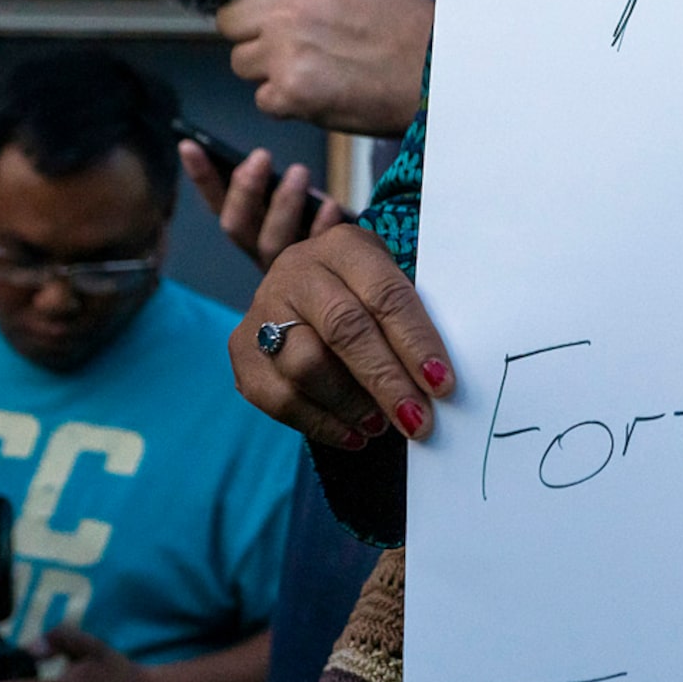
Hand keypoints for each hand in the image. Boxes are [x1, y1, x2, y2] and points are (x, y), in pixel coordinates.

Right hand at [179, 142, 347, 269]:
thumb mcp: (294, 200)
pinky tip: (331, 205)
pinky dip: (320, 228)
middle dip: (244, 190)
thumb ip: (274, 186)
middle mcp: (258, 251)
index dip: (201, 177)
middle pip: (237, 226)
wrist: (356, 276)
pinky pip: (315, 253)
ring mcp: (284, 270)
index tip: (189, 144)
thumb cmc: (320, 221)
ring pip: (271, 243)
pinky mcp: (315, 278)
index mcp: (248, 229)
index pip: (216, 203)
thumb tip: (260, 160)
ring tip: (299, 172)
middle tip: (261, 156)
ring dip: (282, 205)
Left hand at [215, 0, 431, 136]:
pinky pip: (263, 100)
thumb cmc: (413, 33)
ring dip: (267, 71)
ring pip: (241, 62)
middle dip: (250, 32)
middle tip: (278, 46)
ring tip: (307, 75)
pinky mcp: (289, 94)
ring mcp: (284, 52)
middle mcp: (288, 9)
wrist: (436, 78)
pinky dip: (285, 105)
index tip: (290, 8)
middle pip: (230, 17)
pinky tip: (318, 98)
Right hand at [230, 224, 452, 451]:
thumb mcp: (388, 284)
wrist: (304, 290)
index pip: (385, 294)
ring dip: (351, 405)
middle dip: (385, 381)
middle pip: (343, 330)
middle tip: (417, 420)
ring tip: (382, 425)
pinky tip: (352, 435)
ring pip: (305, 367)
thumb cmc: (363, 294)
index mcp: (344, 246)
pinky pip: (279, 398)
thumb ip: (410, 320)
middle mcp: (297, 270)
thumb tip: (439, 379)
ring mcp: (262, 308)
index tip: (441, 383)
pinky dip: (321, 424)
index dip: (415, 342)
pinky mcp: (240, 348)